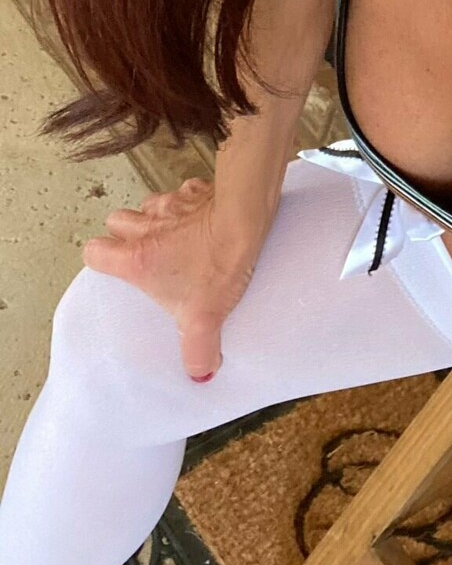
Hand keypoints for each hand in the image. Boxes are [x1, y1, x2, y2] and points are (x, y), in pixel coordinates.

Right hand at [82, 177, 266, 380]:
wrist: (244, 223)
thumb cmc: (218, 263)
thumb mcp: (204, 319)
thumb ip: (198, 351)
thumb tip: (199, 373)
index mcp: (137, 259)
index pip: (94, 252)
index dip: (102, 260)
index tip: (115, 271)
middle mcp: (147, 228)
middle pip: (117, 221)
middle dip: (125, 233)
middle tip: (145, 252)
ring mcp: (170, 204)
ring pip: (147, 204)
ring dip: (155, 217)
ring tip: (175, 235)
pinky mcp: (196, 191)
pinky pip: (183, 192)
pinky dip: (189, 202)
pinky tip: (203, 216)